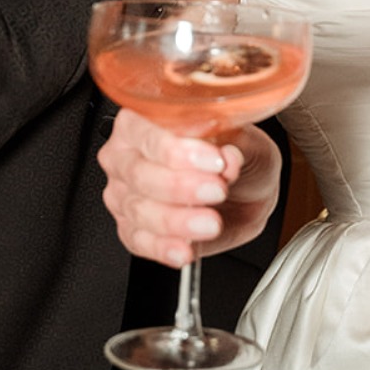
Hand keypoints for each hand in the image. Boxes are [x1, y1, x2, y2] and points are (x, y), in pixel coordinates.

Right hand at [98, 109, 282, 267]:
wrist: (245, 191)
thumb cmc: (233, 155)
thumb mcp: (244, 140)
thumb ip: (234, 143)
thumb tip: (227, 155)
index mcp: (144, 120)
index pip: (148, 134)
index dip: (179, 150)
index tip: (215, 161)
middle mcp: (126, 155)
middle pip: (140, 174)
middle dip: (181, 187)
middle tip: (217, 190)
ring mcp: (124, 194)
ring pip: (139, 211)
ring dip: (177, 220)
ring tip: (211, 222)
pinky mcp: (132, 228)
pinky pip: (139, 241)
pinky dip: (163, 247)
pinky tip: (185, 248)